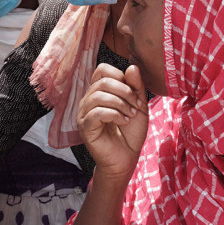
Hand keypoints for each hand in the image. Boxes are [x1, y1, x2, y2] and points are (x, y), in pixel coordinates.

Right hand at [78, 64, 148, 180]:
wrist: (126, 158)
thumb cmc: (131, 133)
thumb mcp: (139, 106)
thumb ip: (136, 87)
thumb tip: (132, 66)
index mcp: (99, 92)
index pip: (102, 70)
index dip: (121, 77)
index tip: (134, 93)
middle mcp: (88, 100)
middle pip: (103, 81)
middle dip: (125, 92)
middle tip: (136, 106)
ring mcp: (84, 113)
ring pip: (99, 96)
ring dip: (121, 104)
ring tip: (130, 115)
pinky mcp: (84, 126)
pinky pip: (96, 112)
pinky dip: (114, 115)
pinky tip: (123, 122)